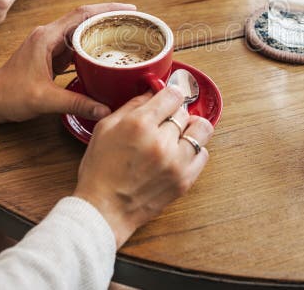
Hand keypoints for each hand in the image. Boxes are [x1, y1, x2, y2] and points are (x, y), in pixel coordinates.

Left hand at [0, 3, 134, 122]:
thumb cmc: (10, 95)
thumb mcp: (45, 100)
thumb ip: (77, 103)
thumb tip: (105, 110)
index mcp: (47, 37)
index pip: (82, 14)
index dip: (106, 9)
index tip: (128, 10)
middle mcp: (49, 35)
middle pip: (84, 18)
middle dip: (109, 18)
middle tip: (133, 23)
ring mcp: (49, 44)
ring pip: (80, 31)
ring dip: (101, 31)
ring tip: (125, 36)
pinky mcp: (50, 54)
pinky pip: (75, 44)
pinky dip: (91, 46)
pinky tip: (105, 53)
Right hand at [74, 89, 214, 246]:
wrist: (103, 210)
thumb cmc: (100, 170)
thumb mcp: (105, 128)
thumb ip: (131, 106)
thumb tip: (151, 92)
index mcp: (140, 124)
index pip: (173, 95)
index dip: (170, 94)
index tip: (168, 99)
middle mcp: (161, 141)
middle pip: (185, 112)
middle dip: (175, 114)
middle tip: (164, 122)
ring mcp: (176, 162)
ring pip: (201, 130)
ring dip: (191, 129)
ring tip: (178, 135)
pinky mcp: (185, 180)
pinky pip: (203, 154)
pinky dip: (194, 150)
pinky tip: (180, 153)